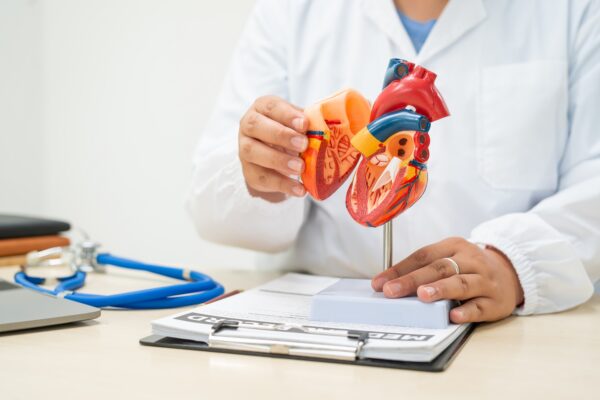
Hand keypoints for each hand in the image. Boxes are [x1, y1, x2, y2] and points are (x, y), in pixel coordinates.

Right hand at [239, 95, 308, 201]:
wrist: (277, 156)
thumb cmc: (291, 132)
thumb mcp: (299, 124)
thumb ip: (308, 125)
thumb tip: (325, 130)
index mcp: (262, 108)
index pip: (271, 106)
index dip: (287, 115)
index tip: (304, 124)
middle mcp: (248, 125)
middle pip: (256, 126)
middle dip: (280, 135)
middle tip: (303, 145)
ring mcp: (244, 149)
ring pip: (253, 152)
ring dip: (278, 160)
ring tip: (300, 168)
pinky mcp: (249, 172)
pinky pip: (262, 178)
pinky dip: (282, 184)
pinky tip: (300, 189)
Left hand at [371, 237, 523, 322]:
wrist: (511, 273)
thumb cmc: (469, 267)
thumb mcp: (449, 258)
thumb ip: (424, 268)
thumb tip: (389, 283)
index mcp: (453, 246)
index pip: (423, 255)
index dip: (399, 269)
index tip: (379, 283)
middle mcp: (470, 261)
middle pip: (439, 268)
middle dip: (413, 280)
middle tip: (392, 290)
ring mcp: (485, 281)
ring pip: (461, 283)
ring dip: (441, 289)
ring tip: (423, 296)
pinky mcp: (496, 302)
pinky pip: (480, 306)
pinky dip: (467, 310)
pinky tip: (454, 314)